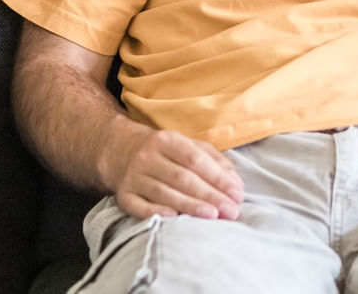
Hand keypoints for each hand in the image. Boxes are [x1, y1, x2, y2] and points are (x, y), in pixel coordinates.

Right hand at [103, 125, 244, 220]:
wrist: (120, 151)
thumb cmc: (165, 152)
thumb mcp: (188, 146)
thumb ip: (213, 160)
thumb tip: (234, 182)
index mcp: (167, 140)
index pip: (195, 160)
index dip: (217, 177)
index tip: (236, 194)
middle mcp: (148, 157)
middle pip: (182, 178)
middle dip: (209, 195)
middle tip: (230, 210)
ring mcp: (133, 177)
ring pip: (163, 193)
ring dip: (189, 206)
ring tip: (212, 216)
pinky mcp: (123, 195)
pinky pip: (138, 206)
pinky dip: (156, 212)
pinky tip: (174, 218)